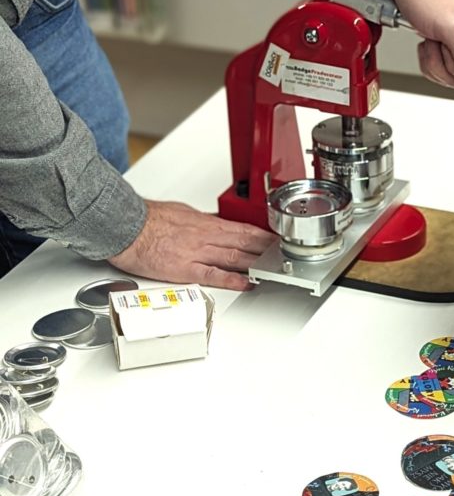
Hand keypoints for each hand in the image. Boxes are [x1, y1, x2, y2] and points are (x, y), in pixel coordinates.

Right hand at [108, 200, 273, 290]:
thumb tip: (217, 223)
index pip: (243, 229)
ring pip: (235, 257)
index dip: (264, 236)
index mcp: (206, 223)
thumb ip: (203, 221)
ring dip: (257, 264)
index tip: (278, 241)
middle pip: (245, 243)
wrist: (125, 226)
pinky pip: (213, 275)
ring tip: (275, 270)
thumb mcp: (183, 212)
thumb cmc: (148, 219)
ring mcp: (197, 253)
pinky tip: (247, 284)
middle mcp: (205, 237)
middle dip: (268, 250)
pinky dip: (233, 280)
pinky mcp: (185, 268)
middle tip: (286, 256)